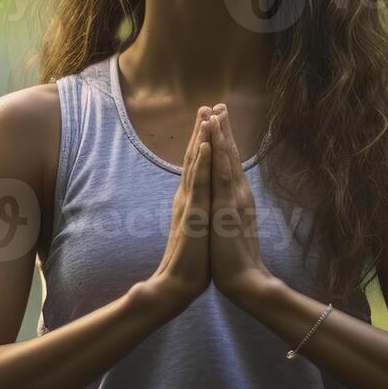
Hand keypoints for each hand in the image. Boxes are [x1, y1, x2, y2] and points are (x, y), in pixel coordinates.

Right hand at [147, 106, 213, 310]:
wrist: (178, 283)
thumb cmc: (191, 260)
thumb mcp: (196, 229)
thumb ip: (196, 212)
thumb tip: (200, 202)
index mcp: (189, 199)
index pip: (196, 165)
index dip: (202, 141)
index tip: (209, 119)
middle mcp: (186, 196)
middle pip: (193, 157)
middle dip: (200, 130)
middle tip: (206, 105)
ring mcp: (188, 203)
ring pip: (194, 164)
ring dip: (200, 137)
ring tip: (206, 114)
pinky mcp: (192, 214)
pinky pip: (197, 183)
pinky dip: (201, 162)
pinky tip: (205, 145)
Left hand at [206, 104, 272, 303]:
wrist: (244, 280)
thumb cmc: (234, 258)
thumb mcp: (230, 227)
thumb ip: (229, 210)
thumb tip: (226, 200)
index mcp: (235, 197)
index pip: (228, 163)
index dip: (223, 140)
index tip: (218, 119)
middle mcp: (237, 193)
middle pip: (229, 155)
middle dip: (222, 129)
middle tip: (218, 103)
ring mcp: (233, 199)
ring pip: (225, 160)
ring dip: (220, 135)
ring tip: (215, 112)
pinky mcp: (226, 209)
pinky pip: (220, 177)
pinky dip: (217, 157)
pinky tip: (213, 141)